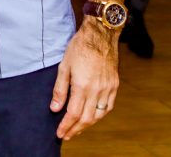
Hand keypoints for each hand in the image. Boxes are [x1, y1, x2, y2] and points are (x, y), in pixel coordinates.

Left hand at [50, 22, 119, 139]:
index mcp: (83, 85)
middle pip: (87, 118)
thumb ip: (60, 89)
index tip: (60, 133)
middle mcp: (98, 90)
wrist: (100, 35)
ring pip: (99, 115)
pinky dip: (100, 115)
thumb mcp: (63, 66)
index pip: (74, 113)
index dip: (66, 126)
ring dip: (88, 125)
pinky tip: (93, 117)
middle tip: (66, 135)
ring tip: (77, 129)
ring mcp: (108, 88)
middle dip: (76, 129)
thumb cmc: (79, 48)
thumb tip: (55, 108)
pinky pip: (108, 106)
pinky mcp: (115, 85)